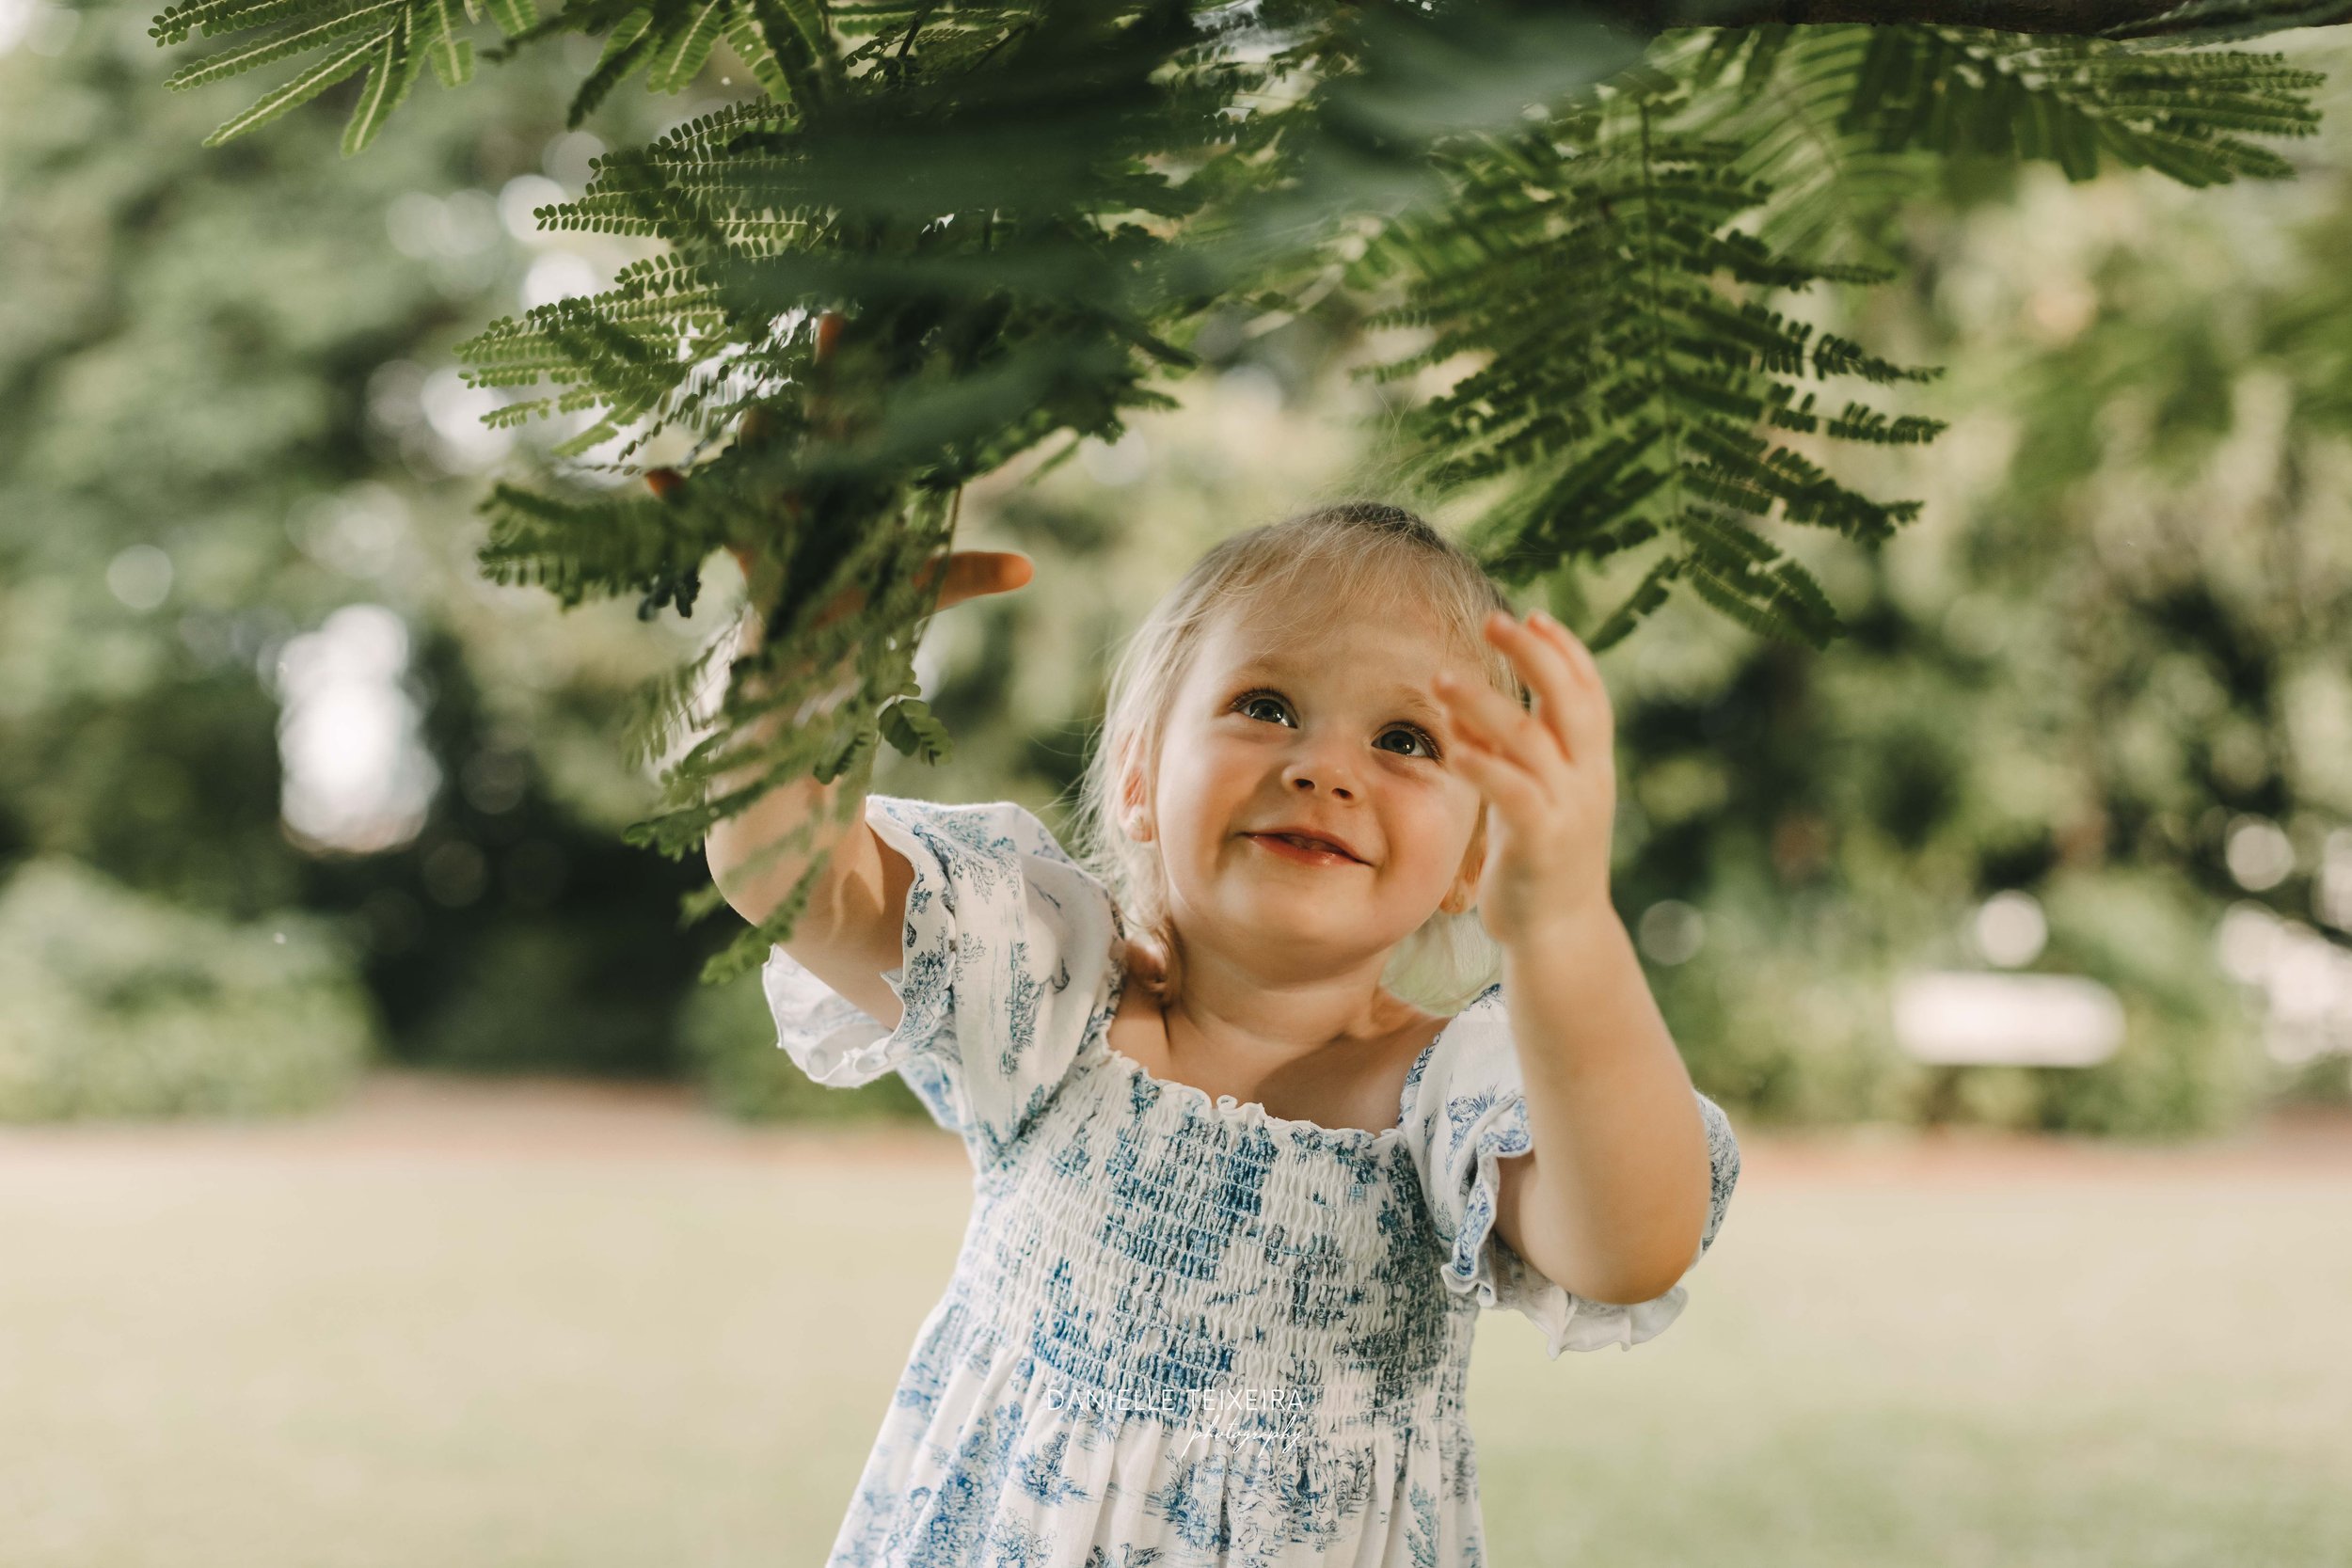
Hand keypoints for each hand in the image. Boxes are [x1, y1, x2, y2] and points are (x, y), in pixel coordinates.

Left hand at [1431, 607, 1617, 947]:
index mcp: (1591, 763)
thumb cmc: (1538, 859)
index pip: (1589, 691)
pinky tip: (1453, 747)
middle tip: (1493, 620)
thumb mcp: (1529, 796)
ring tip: (1441, 679)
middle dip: (1534, 654)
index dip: (1565, 650)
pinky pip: (1514, 793)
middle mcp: (1588, 779)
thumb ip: (1509, 753)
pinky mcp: (1542, 843)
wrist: (1560, 934)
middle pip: (1569, 700)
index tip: (1533, 614)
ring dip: (1484, 704)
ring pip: (1530, 740)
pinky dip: (1484, 764)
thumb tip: (1465, 707)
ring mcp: (1569, 810)